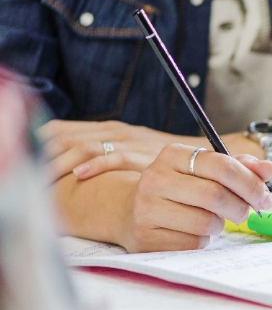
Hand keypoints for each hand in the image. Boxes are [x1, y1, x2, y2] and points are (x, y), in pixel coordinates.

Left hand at [37, 119, 203, 180]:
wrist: (209, 158)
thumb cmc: (169, 164)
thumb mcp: (136, 155)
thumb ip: (110, 156)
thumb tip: (75, 172)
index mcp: (109, 130)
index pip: (61, 130)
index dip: (38, 144)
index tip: (24, 161)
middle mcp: (117, 131)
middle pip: (65, 136)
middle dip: (41, 155)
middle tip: (26, 175)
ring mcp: (131, 141)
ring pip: (84, 145)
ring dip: (61, 162)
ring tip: (44, 179)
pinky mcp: (145, 154)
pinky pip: (116, 156)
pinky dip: (95, 165)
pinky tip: (81, 175)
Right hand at [117, 144, 271, 251]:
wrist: (128, 210)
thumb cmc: (179, 188)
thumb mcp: (205, 170)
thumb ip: (239, 167)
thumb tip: (270, 169)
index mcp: (173, 155)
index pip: (222, 166)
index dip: (251, 184)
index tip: (265, 198)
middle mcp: (155, 178)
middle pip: (215, 196)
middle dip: (240, 207)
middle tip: (244, 212)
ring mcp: (146, 209)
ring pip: (205, 222)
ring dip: (218, 225)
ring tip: (210, 219)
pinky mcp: (146, 238)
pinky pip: (193, 243)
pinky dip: (202, 241)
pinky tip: (192, 232)